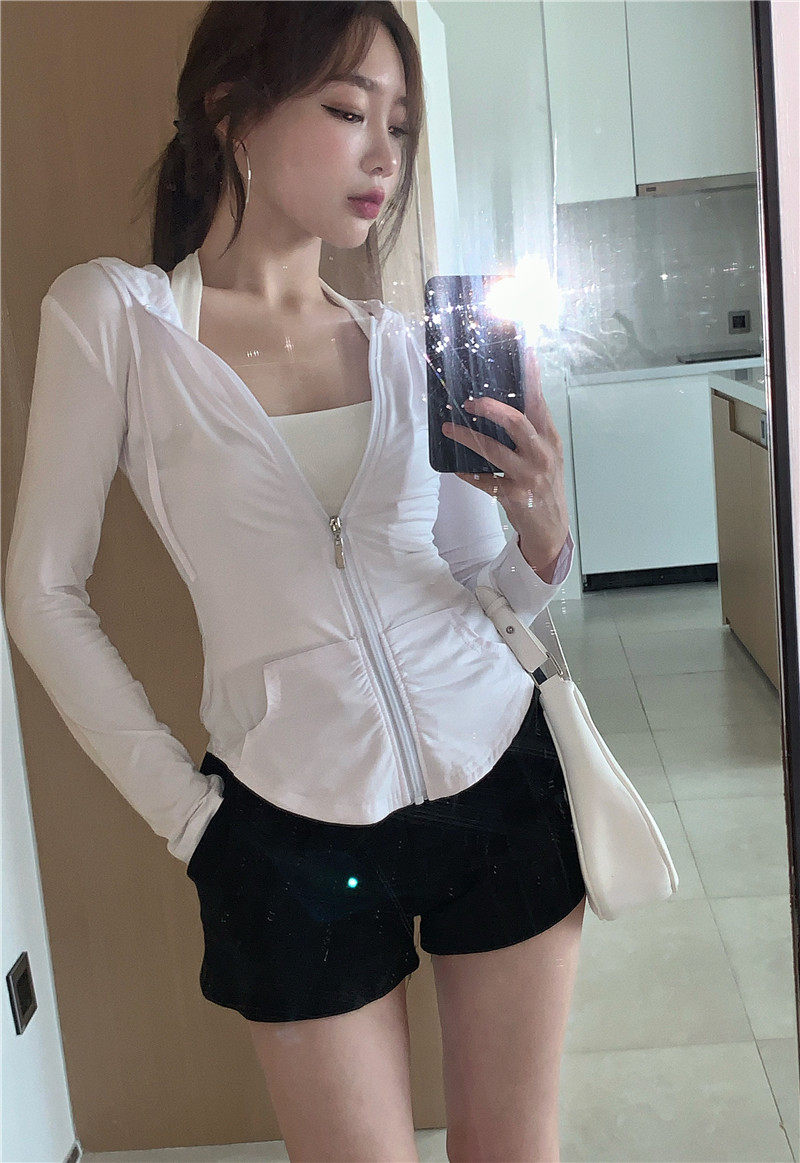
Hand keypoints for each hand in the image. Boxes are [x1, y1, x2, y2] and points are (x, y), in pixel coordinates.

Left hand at [441, 344, 569, 571]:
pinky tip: (457, 468)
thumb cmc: (544, 484)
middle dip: (490, 408)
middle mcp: (542, 454)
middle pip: (516, 422)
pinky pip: (484, 480)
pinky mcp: (514, 495)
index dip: (532, 378)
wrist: (552, 527)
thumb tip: (501, 404)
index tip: (526, 353)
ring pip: (493, 450)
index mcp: (550, 439)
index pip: (539, 403)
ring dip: (467, 437)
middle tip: (469, 400)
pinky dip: (468, 473)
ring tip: (448, 428)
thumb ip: (531, 431)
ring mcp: (528, 476)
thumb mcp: (546, 454)